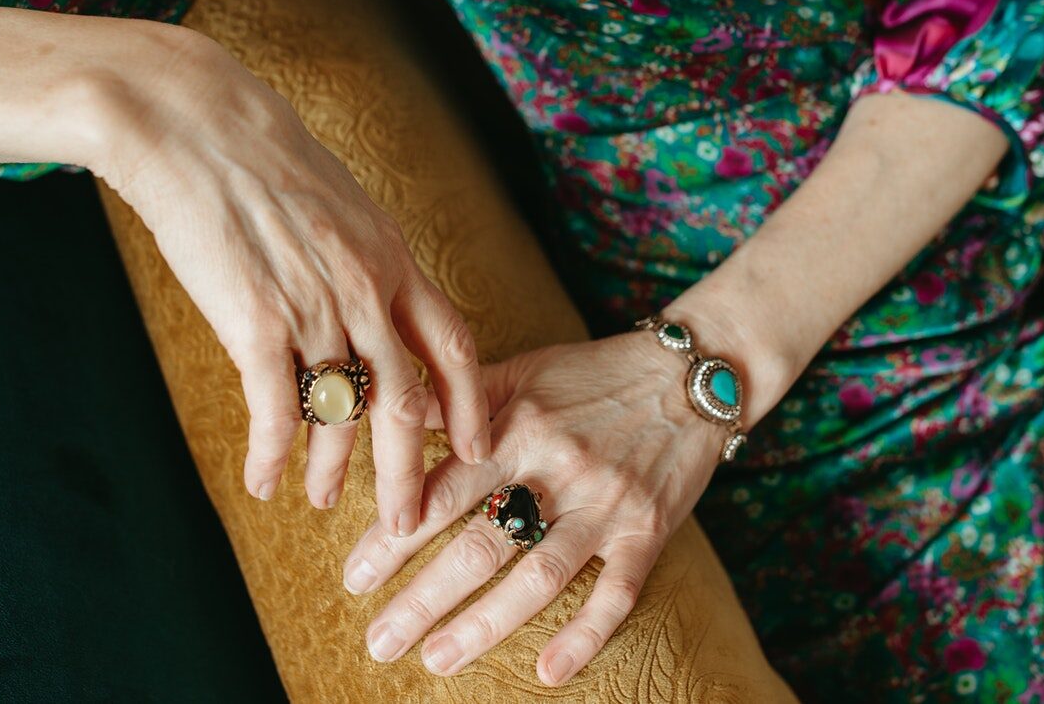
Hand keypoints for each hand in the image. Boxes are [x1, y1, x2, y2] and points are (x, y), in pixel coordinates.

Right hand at [93, 25, 489, 535]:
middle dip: (409, 472)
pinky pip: (275, 409)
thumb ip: (365, 261)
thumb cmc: (263, 160)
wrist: (196, 126)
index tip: (474, 447)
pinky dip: (272, 454)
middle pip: (406, 401)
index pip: (454, 345)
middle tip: (405, 521)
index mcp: (393, 257)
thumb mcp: (341, 205)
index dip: (470, 404)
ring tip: (319, 501)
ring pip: (341, 415)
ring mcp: (315, 307)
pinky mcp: (255, 321)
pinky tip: (263, 480)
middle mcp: (366, 288)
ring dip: (332, 470)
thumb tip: (375, 305)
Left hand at [341, 330, 724, 685]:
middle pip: (481, 543)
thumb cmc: (593, 373)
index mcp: (519, 425)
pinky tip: (546, 673)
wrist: (688, 375)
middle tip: (378, 640)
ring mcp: (605, 504)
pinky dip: (583, 636)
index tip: (355, 575)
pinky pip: (615, 593)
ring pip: (538, 576)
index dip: (395, 534)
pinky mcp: (648, 531)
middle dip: (423, 597)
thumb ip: (463, 399)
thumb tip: (398, 421)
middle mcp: (558, 467)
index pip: (444, 488)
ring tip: (435, 658)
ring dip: (483, 624)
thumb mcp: (524, 371)